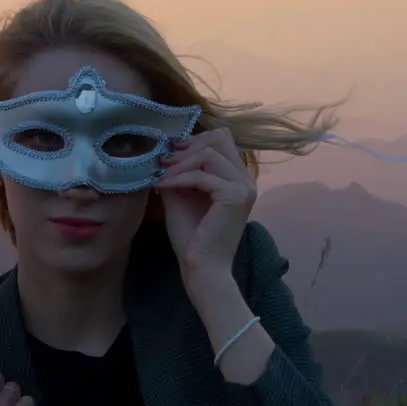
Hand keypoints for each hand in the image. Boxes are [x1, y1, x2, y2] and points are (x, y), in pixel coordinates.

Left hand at [155, 127, 257, 281]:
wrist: (202, 267)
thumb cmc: (192, 237)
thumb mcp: (182, 196)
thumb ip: (179, 172)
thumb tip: (164, 152)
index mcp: (237, 178)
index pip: (222, 139)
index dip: (195, 140)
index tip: (170, 153)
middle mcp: (246, 179)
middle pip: (220, 138)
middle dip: (187, 147)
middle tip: (163, 161)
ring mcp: (243, 187)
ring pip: (209, 153)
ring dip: (180, 163)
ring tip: (161, 176)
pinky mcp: (234, 196)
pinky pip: (202, 175)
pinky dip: (178, 178)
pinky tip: (162, 187)